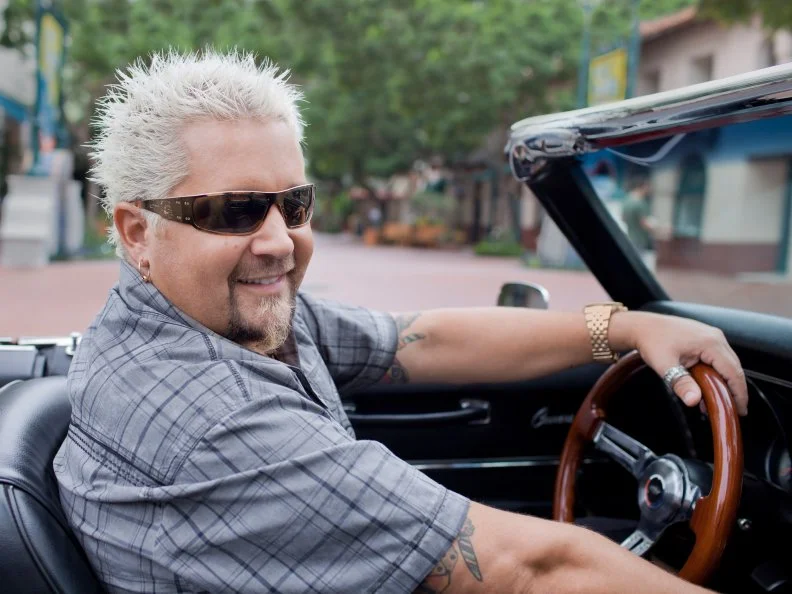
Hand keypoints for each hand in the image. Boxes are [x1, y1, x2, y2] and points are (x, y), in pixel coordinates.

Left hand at [611, 312, 747, 415]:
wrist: (642, 326)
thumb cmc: (652, 342)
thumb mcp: (664, 365)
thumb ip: (681, 383)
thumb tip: (694, 401)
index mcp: (710, 343)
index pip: (733, 372)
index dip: (739, 393)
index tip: (741, 410)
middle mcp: (716, 337)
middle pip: (734, 368)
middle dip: (735, 390)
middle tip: (734, 410)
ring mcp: (711, 335)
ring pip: (727, 363)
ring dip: (725, 382)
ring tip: (720, 401)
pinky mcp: (705, 337)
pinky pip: (717, 357)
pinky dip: (716, 373)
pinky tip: (708, 387)